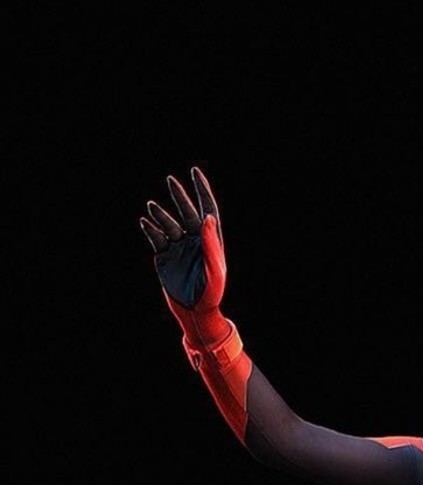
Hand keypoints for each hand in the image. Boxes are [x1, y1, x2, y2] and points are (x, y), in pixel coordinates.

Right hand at [140, 168, 226, 336]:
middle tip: (171, 180)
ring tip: (152, 207)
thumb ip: (211, 244)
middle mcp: (194, 241)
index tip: (195, 173)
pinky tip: (145, 222)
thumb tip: (207, 217)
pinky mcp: (164, 257)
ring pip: (169, 224)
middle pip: (187, 212)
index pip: (207, 210)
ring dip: (161, 214)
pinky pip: (156, 237)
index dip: (202, 191)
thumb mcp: (214, 270)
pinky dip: (151, 229)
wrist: (195, 312)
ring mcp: (179, 248)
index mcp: (211, 241)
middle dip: (180, 196)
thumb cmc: (210, 294)